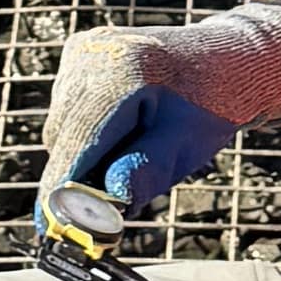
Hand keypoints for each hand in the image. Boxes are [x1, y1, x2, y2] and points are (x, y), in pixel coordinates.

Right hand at [40, 3, 280, 227]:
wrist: (225, 61)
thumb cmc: (211, 107)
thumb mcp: (185, 146)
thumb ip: (145, 171)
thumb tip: (105, 202)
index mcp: (123, 74)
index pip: (78, 143)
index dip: (63, 192)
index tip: (56, 229)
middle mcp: (95, 55)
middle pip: (64, 138)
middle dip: (80, 177)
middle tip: (111, 204)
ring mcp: (84, 50)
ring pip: (61, 127)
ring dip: (83, 154)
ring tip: (131, 154)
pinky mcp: (80, 52)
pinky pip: (67, 109)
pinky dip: (85, 131)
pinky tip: (122, 130)